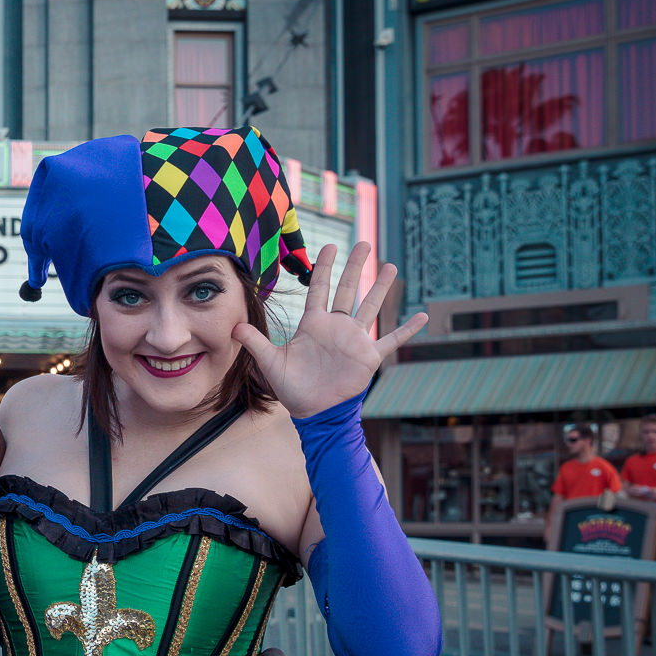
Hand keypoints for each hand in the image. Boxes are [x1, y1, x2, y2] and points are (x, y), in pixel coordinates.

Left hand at [233, 242, 427, 419]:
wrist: (314, 412)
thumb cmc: (292, 388)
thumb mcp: (270, 362)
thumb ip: (255, 342)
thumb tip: (233, 327)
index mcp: (314, 324)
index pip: (319, 288)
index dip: (324, 267)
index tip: (330, 246)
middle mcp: (336, 326)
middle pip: (348, 289)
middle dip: (355, 266)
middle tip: (365, 243)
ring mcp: (354, 340)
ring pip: (370, 307)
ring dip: (381, 287)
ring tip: (390, 265)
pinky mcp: (368, 357)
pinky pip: (391, 340)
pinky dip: (407, 330)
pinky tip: (422, 317)